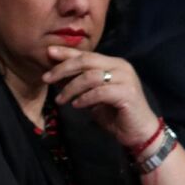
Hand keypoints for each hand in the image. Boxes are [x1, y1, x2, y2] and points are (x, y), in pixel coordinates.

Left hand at [42, 46, 158, 147]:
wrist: (138, 132)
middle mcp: (121, 67)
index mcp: (113, 63)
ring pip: (90, 76)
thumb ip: (77, 82)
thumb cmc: (114, 112)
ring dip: (71, 88)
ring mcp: (126, 79)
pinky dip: (84, 98)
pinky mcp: (128, 93)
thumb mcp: (91, 94)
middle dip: (63, 69)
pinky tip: (76, 105)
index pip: (86, 54)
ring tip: (60, 100)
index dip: (66, 53)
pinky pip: (100, 92)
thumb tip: (53, 73)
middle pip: (86, 61)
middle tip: (46, 78)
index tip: (48, 53)